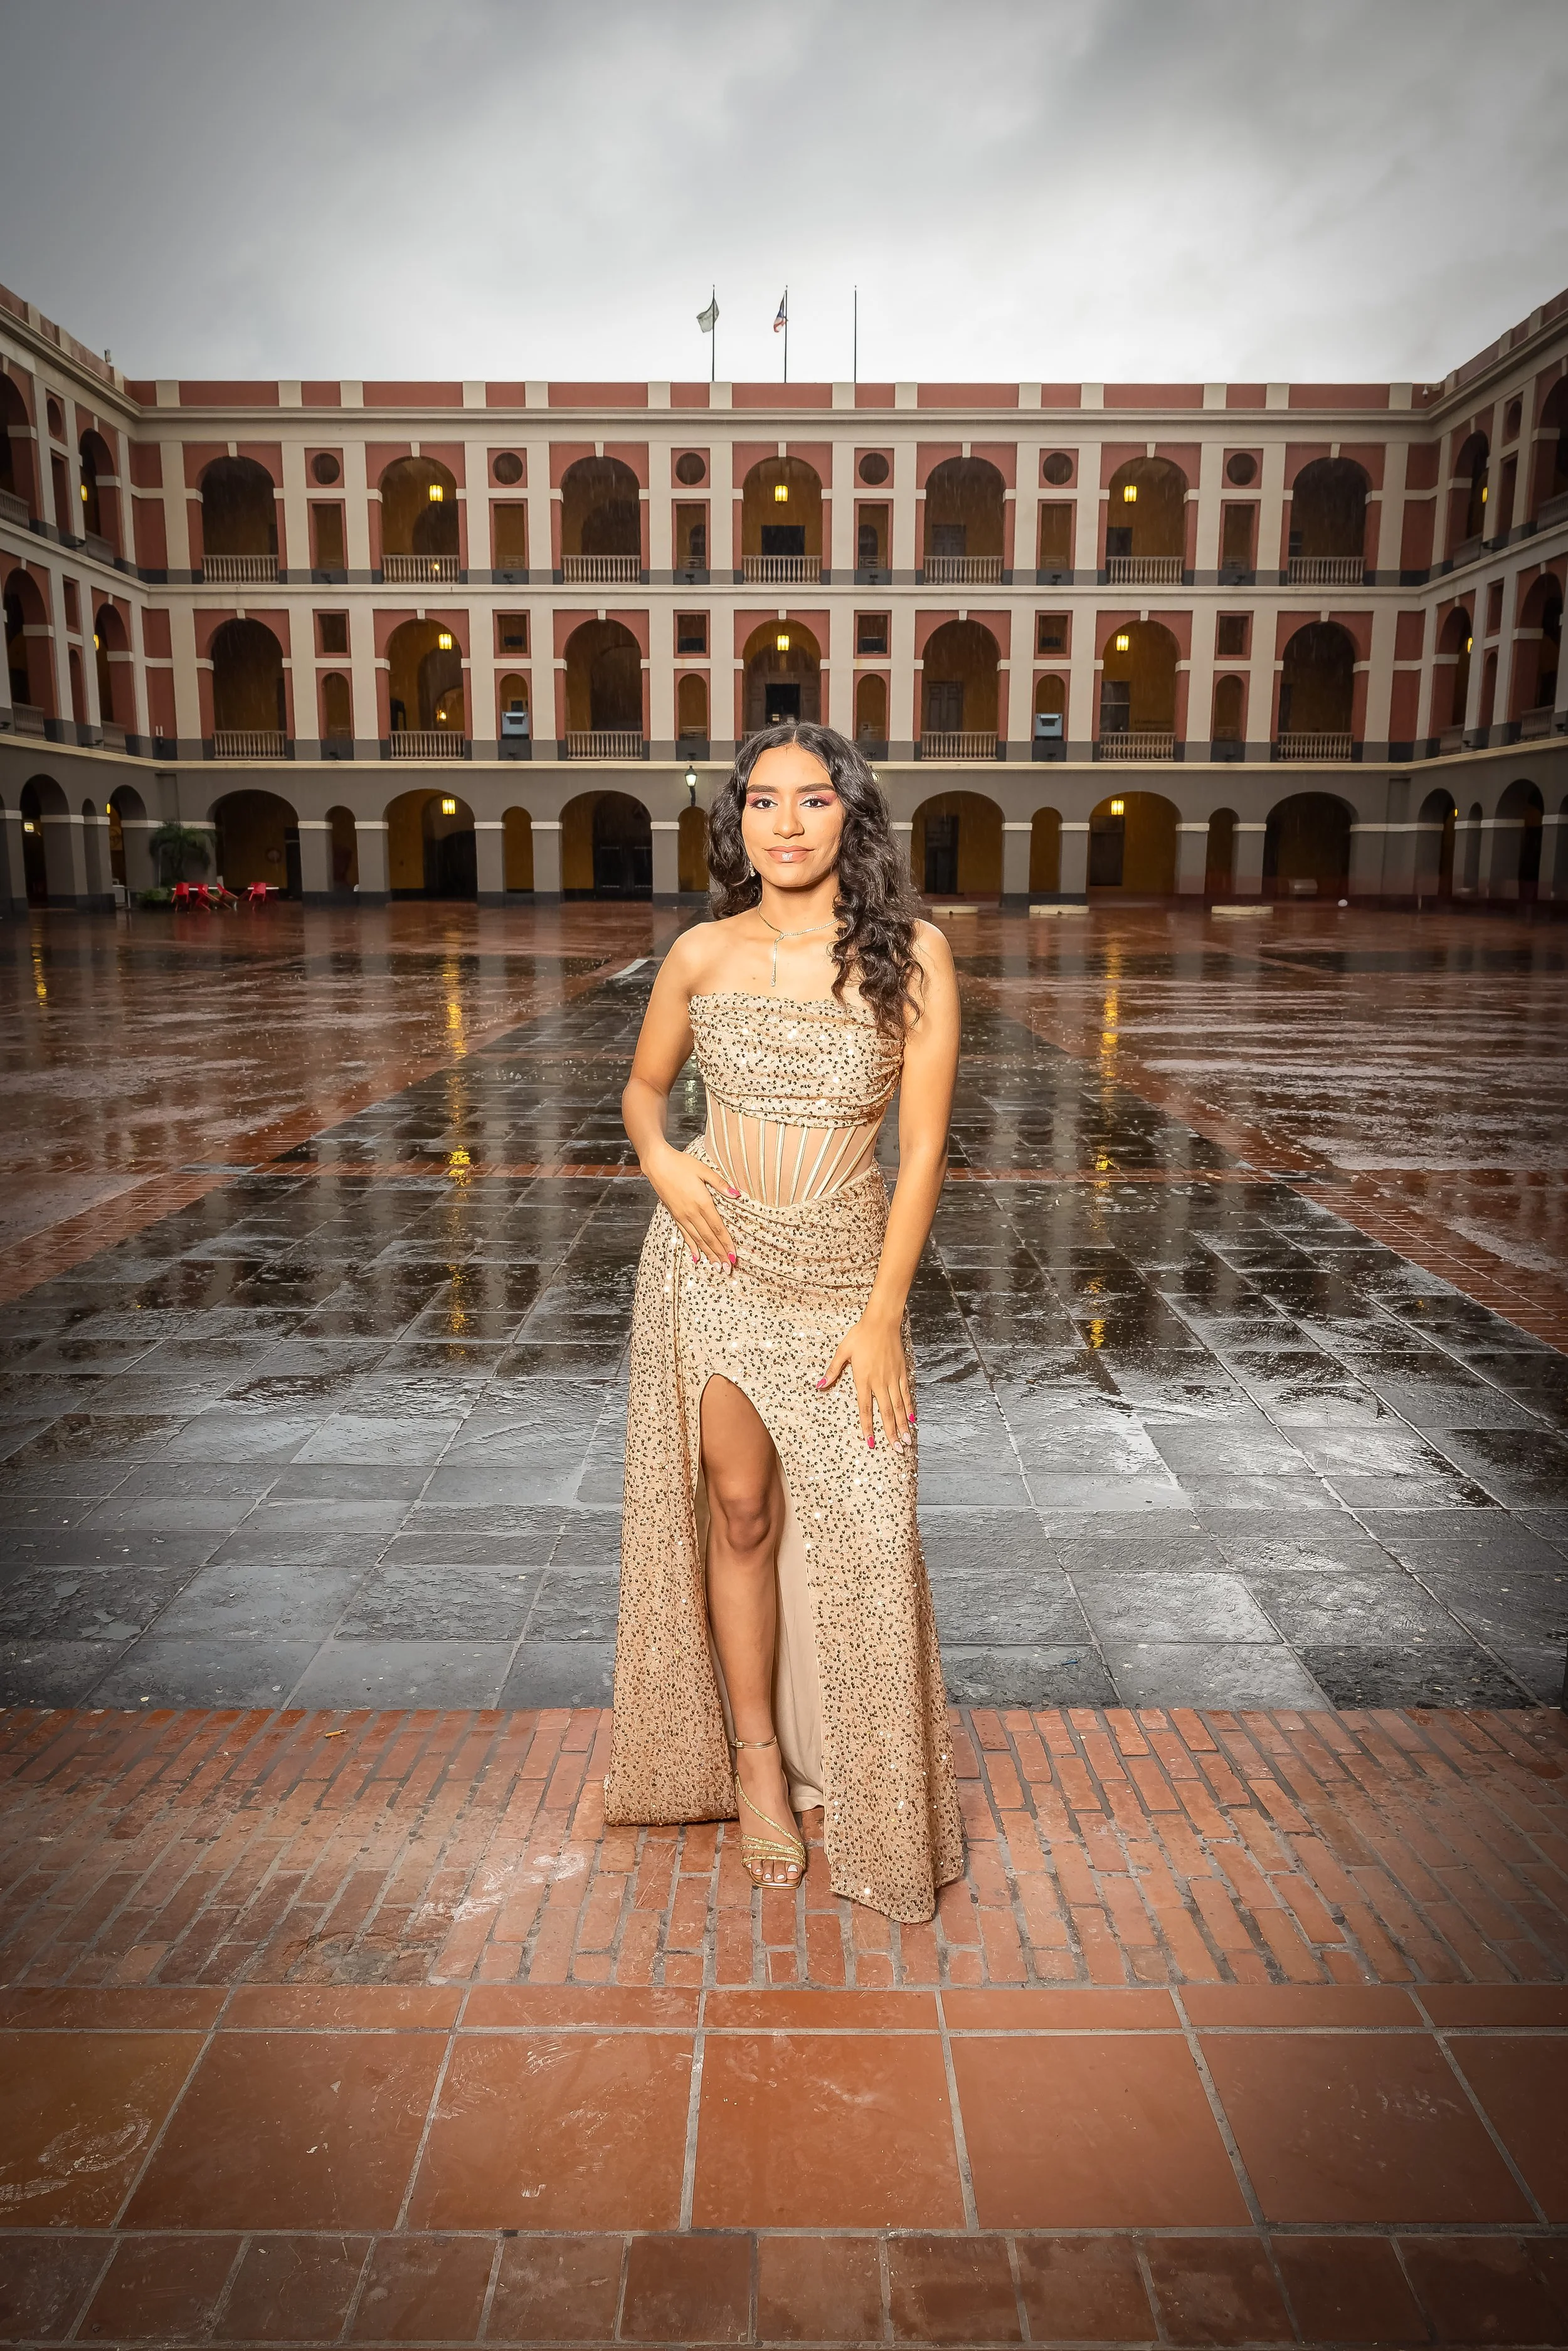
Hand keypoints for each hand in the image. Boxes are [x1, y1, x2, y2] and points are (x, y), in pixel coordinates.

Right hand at [644, 1143, 739, 1269]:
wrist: (658, 1164)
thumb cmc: (682, 1164)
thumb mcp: (704, 1170)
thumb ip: (721, 1184)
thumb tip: (737, 1195)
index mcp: (702, 1202)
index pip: (718, 1228)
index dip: (726, 1243)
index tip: (734, 1256)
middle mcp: (692, 1213)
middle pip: (709, 1238)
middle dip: (720, 1254)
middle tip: (728, 1268)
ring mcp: (682, 1216)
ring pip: (698, 1240)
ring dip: (708, 1254)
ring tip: (716, 1267)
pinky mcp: (675, 1216)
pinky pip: (685, 1235)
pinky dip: (692, 1247)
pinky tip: (697, 1257)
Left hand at [817, 1307, 913, 1448]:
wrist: (882, 1321)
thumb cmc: (860, 1335)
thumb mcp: (842, 1351)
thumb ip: (833, 1370)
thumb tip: (820, 1385)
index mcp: (863, 1379)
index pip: (865, 1409)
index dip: (868, 1427)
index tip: (870, 1442)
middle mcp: (879, 1382)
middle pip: (886, 1413)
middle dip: (891, 1433)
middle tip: (897, 1449)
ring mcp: (892, 1378)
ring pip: (898, 1406)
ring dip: (902, 1425)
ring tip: (907, 1440)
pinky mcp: (901, 1371)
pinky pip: (906, 1393)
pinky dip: (909, 1407)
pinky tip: (912, 1418)